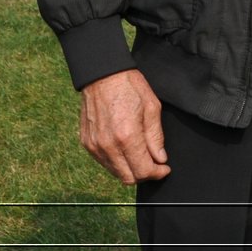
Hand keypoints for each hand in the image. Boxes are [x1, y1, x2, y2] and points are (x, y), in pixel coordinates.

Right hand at [78, 69, 170, 184]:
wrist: (102, 75)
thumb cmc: (130, 87)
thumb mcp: (152, 107)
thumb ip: (156, 137)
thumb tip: (160, 159)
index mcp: (126, 136)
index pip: (143, 171)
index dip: (157, 173)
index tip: (164, 168)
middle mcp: (108, 146)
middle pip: (128, 177)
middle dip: (144, 174)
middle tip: (155, 163)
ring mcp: (94, 146)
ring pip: (116, 172)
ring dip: (130, 169)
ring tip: (141, 155)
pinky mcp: (87, 143)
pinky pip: (104, 162)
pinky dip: (117, 162)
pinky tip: (126, 149)